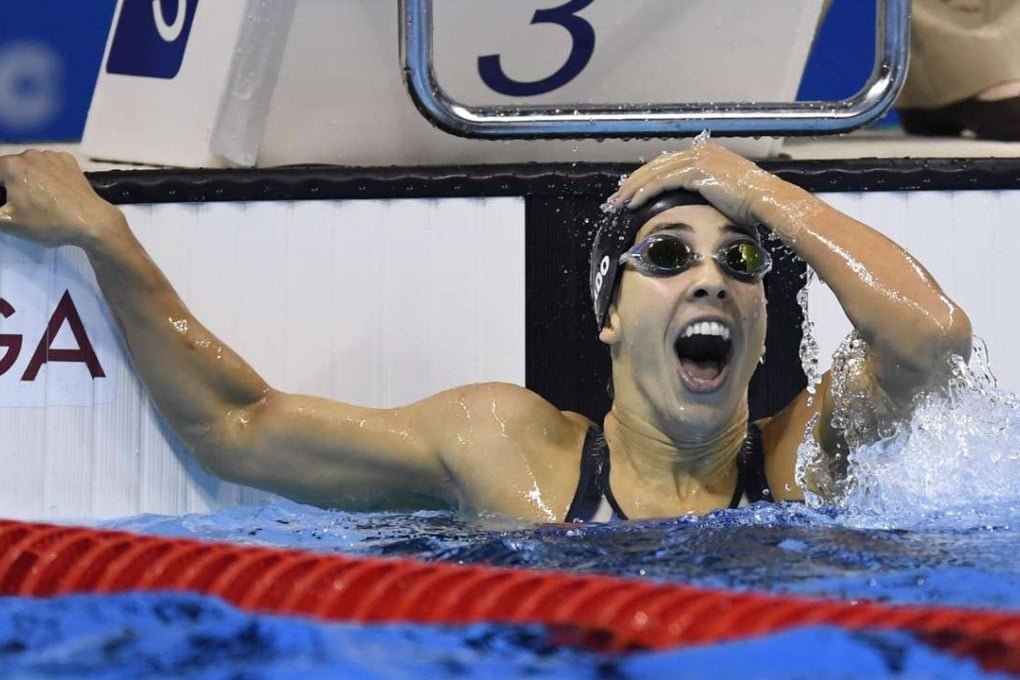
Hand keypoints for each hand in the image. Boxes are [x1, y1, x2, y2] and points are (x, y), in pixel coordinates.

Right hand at [0, 149, 122, 247]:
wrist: (92, 221)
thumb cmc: (49, 223)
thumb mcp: (8, 223)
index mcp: (12, 166)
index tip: (7, 202)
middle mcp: (30, 154)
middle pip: (10, 168)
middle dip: (10, 183)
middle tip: (21, 204)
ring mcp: (52, 156)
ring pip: (31, 165)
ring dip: (30, 178)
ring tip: (41, 199)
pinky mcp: (70, 161)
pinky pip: (51, 165)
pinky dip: (49, 175)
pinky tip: (56, 192)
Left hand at [607, 139, 781, 225]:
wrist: (766, 200)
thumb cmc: (751, 203)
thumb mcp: (724, 193)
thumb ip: (705, 191)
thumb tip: (690, 205)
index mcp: (705, 154)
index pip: (665, 164)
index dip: (645, 178)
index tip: (630, 193)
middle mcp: (699, 151)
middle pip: (655, 165)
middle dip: (632, 183)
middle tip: (615, 198)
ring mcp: (697, 159)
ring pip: (654, 173)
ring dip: (633, 189)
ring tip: (618, 203)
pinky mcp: (696, 171)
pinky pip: (662, 182)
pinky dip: (645, 193)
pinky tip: (633, 203)